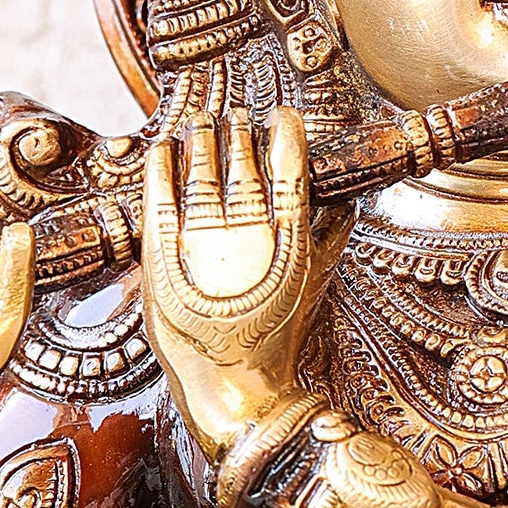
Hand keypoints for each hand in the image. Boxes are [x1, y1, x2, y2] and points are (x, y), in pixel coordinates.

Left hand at [139, 106, 342, 464]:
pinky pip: (160, 200)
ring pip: (202, 172)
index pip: (289, 168)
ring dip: (203, 142)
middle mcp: (246, 234)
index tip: (281, 115)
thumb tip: (347, 206)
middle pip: (241, 162)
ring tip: (202, 124)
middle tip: (236, 115)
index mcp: (288, 238)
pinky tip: (162, 150)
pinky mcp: (162, 260)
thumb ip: (329, 242)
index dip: (284, 134)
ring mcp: (201, 244)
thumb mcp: (314, 288)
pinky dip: (161, 170)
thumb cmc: (277, 343)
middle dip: (239, 132)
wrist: (236, 392)